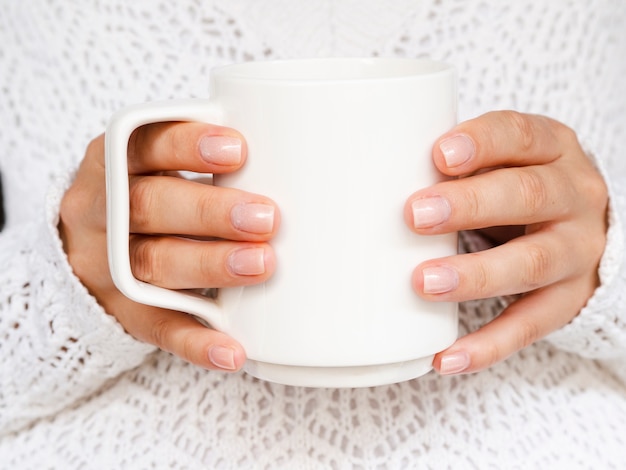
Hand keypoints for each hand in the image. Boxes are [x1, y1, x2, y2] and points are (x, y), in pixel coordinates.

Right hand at [59, 122, 279, 370]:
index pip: (143, 145)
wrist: (86, 249)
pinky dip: (196, 341)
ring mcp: (105, 266)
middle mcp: (100, 212)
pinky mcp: (122, 312)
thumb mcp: (155, 166)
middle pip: (148, 206)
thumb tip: (290, 156)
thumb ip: (202, 160)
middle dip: (210, 212)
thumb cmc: (149, 196)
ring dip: (210, 266)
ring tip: (261, 265)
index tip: (238, 151)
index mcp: (113, 163)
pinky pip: (157, 328)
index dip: (186, 146)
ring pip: (153, 265)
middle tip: (266, 218)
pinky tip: (232, 350)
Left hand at [405, 111, 607, 373]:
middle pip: (528, 196)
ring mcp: (577, 251)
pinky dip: (488, 345)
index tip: (439, 156)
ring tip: (424, 283)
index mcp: (553, 149)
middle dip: (470, 206)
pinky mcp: (569, 300)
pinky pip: (530, 325)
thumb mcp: (505, 161)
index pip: (521, 136)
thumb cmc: (520, 186)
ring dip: (476, 275)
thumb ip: (461, 165)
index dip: (482, 143)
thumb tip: (376, 177)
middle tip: (415, 216)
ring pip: (532, 263)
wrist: (586, 228)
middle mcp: (574, 197)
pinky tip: (447, 357)